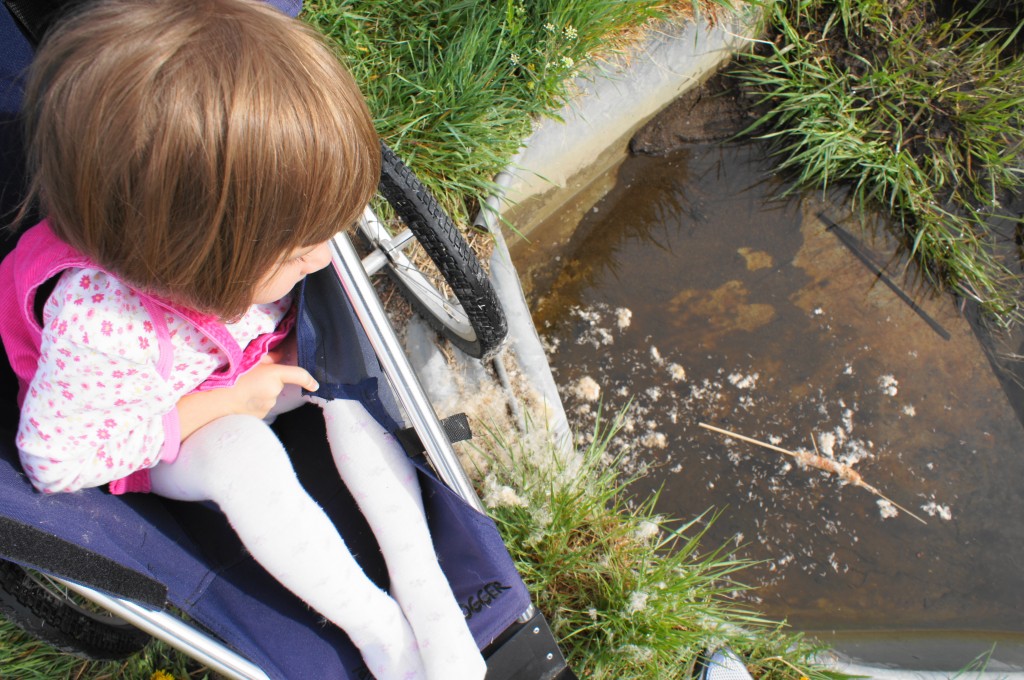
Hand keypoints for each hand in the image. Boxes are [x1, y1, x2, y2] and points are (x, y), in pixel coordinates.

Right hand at [176, 355, 318, 439]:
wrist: (212, 401)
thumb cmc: (228, 377)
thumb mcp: (246, 361)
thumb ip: (265, 359)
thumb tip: (277, 357)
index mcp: (274, 375)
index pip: (299, 375)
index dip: (308, 379)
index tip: (315, 385)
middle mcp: (274, 392)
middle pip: (276, 386)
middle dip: (267, 383)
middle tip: (248, 379)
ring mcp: (267, 407)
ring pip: (267, 398)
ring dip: (259, 394)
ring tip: (239, 390)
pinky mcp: (259, 418)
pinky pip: (259, 408)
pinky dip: (252, 404)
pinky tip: (238, 402)